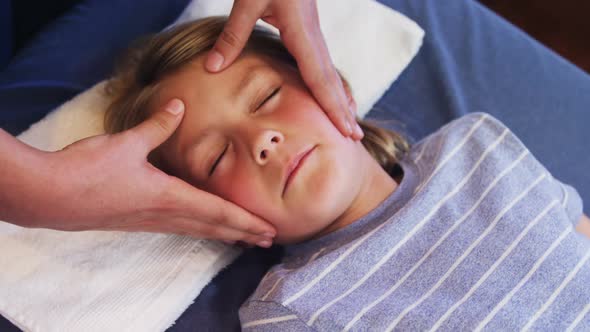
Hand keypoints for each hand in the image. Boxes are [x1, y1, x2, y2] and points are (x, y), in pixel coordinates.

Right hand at [33, 99, 275, 246]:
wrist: (50, 196)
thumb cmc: (88, 171)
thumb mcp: (127, 143)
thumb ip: (157, 125)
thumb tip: (178, 105)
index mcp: (170, 197)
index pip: (218, 212)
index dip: (246, 222)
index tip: (269, 230)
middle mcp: (165, 214)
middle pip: (214, 227)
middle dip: (243, 233)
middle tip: (269, 239)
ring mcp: (151, 221)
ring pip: (198, 230)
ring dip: (224, 235)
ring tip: (245, 239)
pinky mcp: (137, 221)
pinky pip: (180, 228)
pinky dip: (201, 229)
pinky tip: (201, 227)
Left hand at [205, 0, 363, 139]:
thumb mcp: (248, 0)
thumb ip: (233, 35)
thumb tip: (212, 67)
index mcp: (301, 33)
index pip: (320, 78)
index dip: (332, 106)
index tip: (345, 129)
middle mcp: (313, 37)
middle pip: (332, 80)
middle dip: (344, 110)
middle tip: (355, 137)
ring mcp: (313, 35)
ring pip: (331, 73)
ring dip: (341, 99)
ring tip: (350, 123)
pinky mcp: (307, 32)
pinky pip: (323, 65)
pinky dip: (331, 85)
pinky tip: (332, 95)